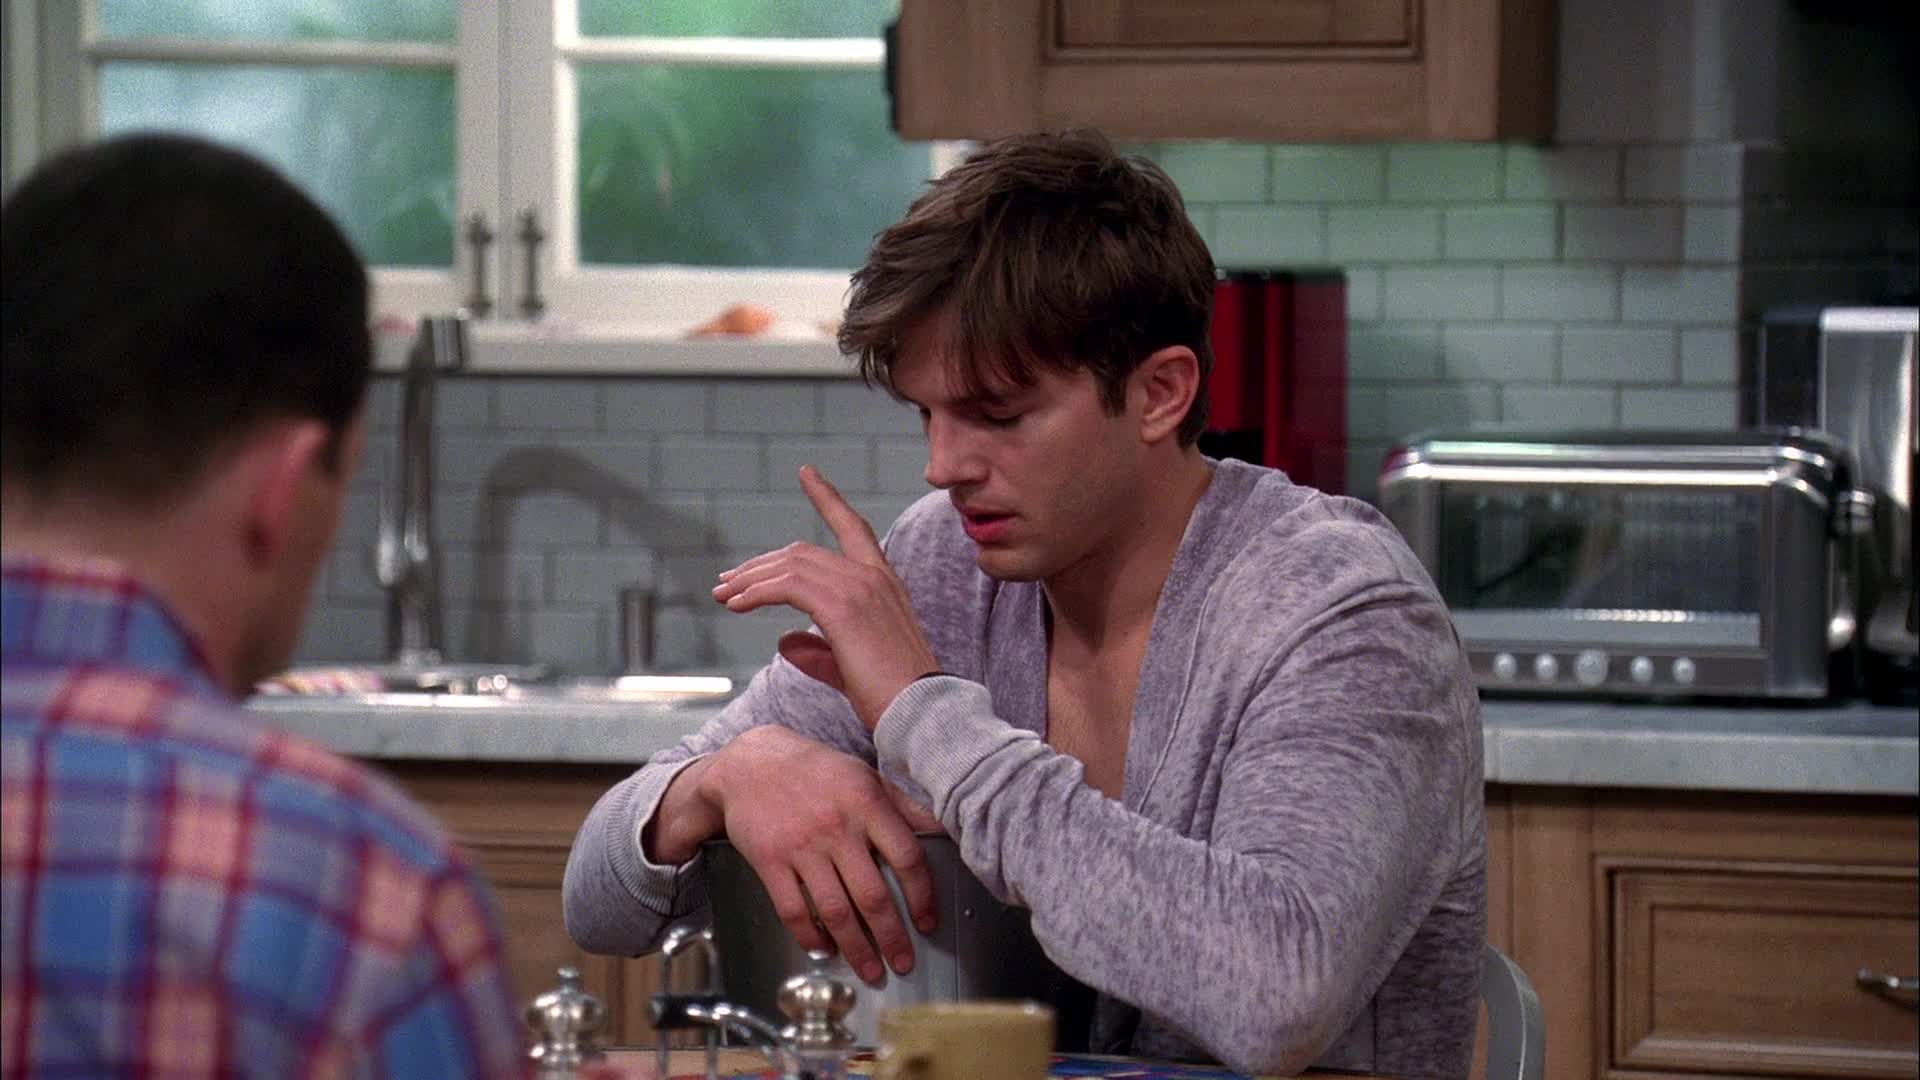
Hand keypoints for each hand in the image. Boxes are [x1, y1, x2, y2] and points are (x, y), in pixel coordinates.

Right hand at [698, 726, 939, 983]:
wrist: (750, 763)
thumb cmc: (815, 771)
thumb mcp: (864, 776)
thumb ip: (902, 805)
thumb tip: (943, 827)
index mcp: (867, 803)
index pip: (907, 857)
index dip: (922, 897)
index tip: (928, 924)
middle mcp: (837, 827)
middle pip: (872, 895)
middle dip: (892, 937)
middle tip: (903, 963)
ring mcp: (801, 846)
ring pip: (835, 910)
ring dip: (856, 948)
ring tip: (870, 970)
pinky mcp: (769, 861)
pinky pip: (793, 910)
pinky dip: (810, 936)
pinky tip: (824, 949)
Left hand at [713, 466, 939, 730]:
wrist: (920, 712)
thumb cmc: (892, 695)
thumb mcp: (848, 665)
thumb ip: (816, 650)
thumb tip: (784, 639)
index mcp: (884, 582)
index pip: (852, 526)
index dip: (827, 498)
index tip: (807, 473)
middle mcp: (873, 575)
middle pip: (803, 551)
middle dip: (760, 565)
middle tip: (726, 583)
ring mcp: (860, 587)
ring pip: (791, 565)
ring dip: (750, 580)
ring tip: (723, 596)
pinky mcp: (843, 606)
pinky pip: (787, 586)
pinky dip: (755, 593)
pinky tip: (737, 606)